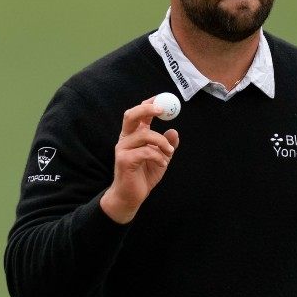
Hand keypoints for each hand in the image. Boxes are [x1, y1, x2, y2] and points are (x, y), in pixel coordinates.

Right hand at [100, 97, 179, 222]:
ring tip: (169, 153)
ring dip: (162, 142)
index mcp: (133, 135)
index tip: (163, 99)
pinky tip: (162, 163)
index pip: (138, 113)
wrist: (131, 197)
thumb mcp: (161, 158)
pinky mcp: (124, 161)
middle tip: (162, 110)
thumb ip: (167, 145)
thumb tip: (174, 131)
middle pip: (131, 115)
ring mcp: (123, 149)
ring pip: (144, 134)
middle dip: (147, 109)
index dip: (149, 104)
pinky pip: (145, 152)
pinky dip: (158, 156)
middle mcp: (126, 139)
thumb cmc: (143, 176)